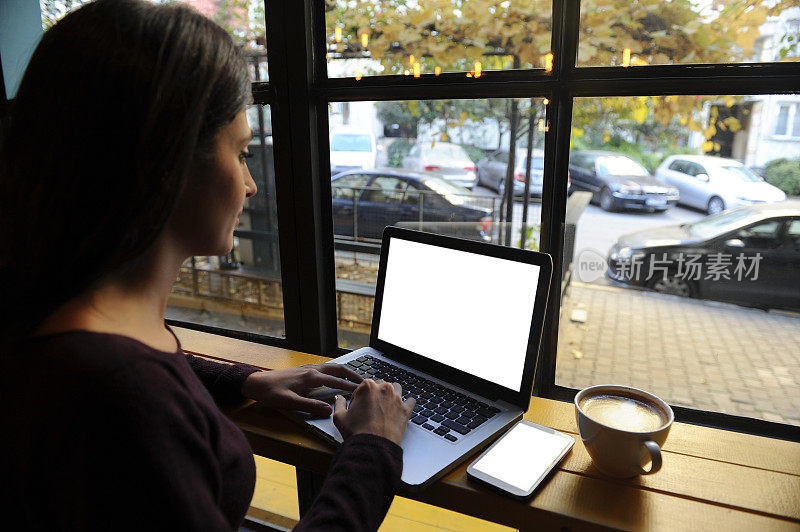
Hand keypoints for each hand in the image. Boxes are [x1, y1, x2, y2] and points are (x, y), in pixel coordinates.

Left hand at [241, 363, 362, 416]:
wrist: (255, 382)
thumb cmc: (270, 393)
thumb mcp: (289, 403)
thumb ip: (310, 406)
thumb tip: (328, 410)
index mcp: (310, 377)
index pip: (335, 381)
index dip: (348, 386)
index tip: (361, 390)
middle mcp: (311, 369)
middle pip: (337, 369)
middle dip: (351, 374)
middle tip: (364, 380)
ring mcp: (307, 367)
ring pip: (331, 366)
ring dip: (344, 371)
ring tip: (355, 377)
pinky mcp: (303, 369)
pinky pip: (325, 367)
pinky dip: (335, 370)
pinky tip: (336, 375)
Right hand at [333, 380, 415, 445]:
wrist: (373, 447)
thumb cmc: (356, 432)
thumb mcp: (340, 417)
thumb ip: (339, 404)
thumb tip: (339, 398)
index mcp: (368, 386)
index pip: (363, 386)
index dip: (359, 396)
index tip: (357, 405)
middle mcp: (384, 389)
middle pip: (380, 386)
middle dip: (375, 395)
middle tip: (370, 408)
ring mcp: (397, 398)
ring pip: (396, 389)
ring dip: (391, 395)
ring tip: (385, 406)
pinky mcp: (406, 410)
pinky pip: (411, 401)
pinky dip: (407, 403)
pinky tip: (401, 409)